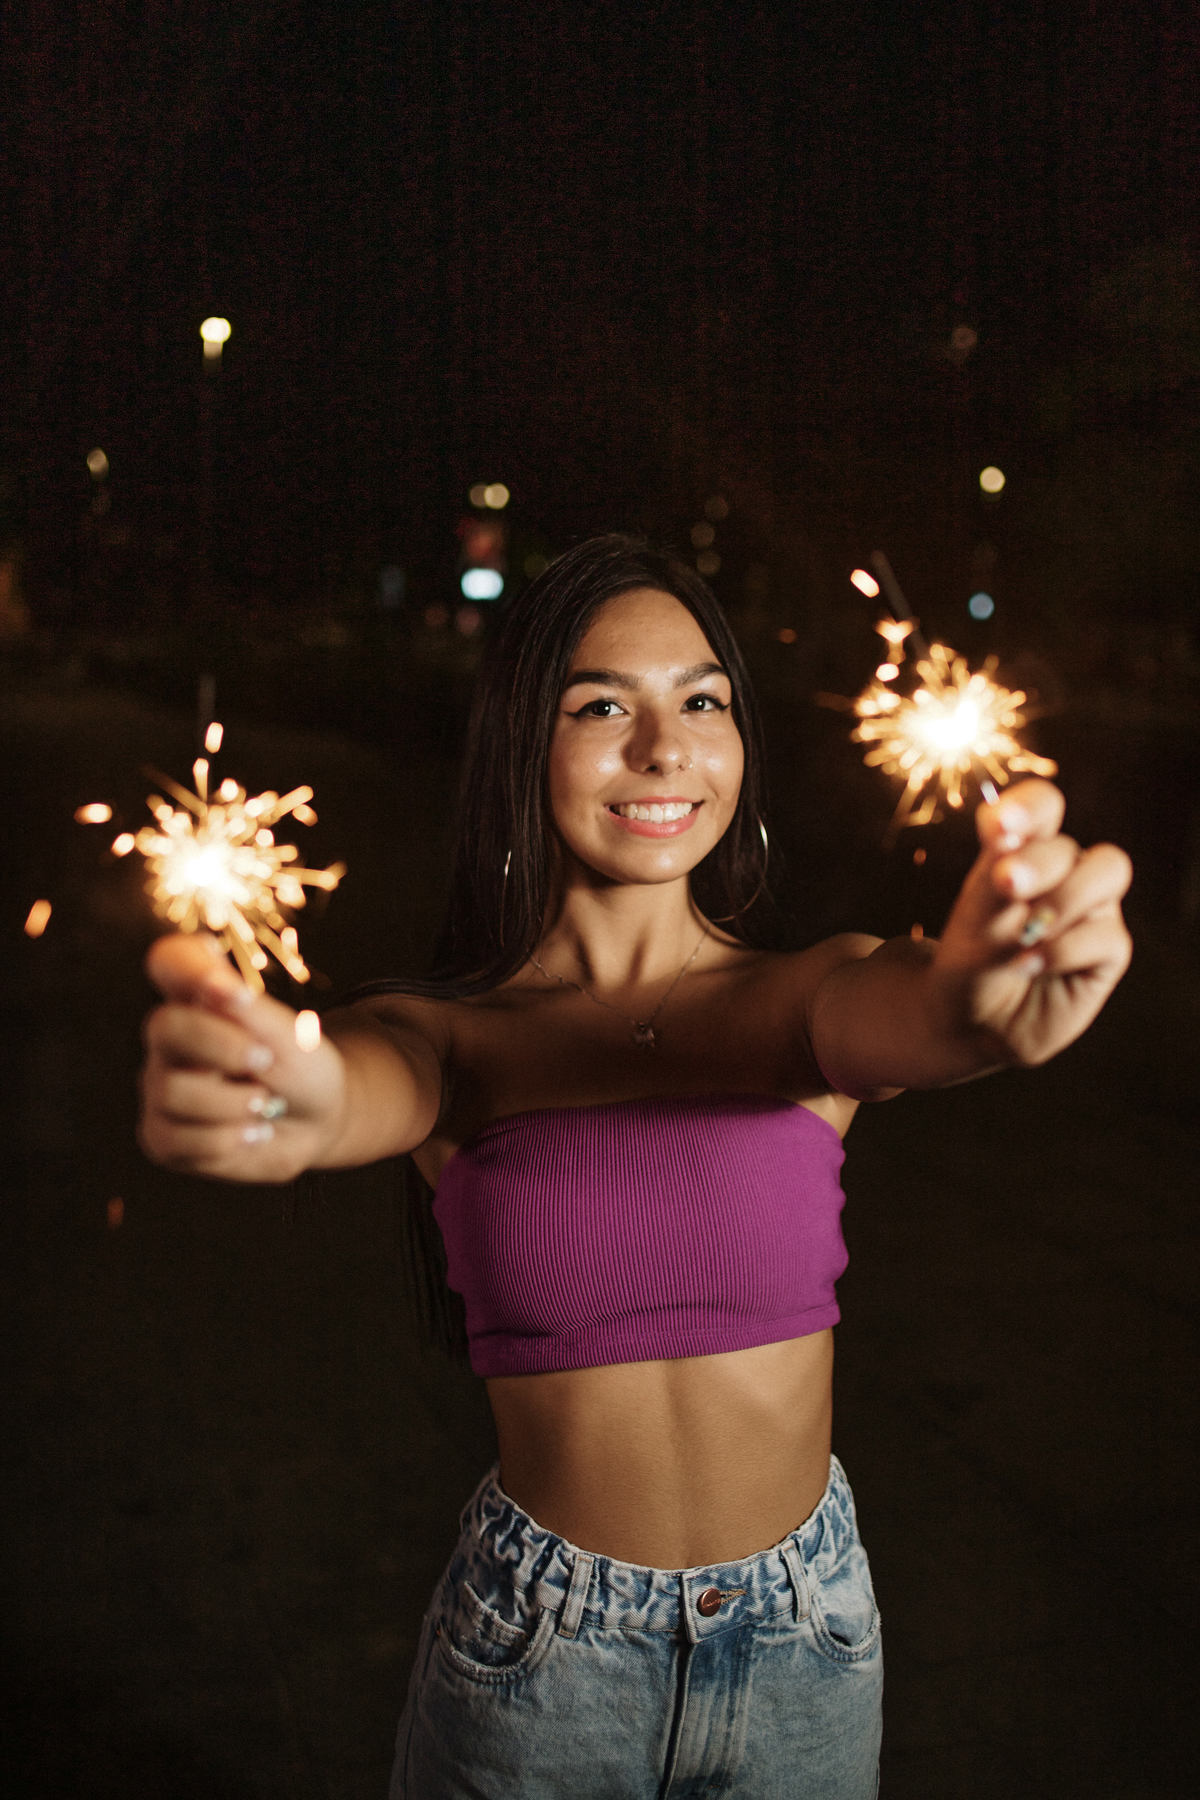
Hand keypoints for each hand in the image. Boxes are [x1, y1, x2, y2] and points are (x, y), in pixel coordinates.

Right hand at [139, 933, 347, 1181]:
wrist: (317, 1126)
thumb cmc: (302, 1070)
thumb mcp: (292, 1037)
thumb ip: (252, 1010)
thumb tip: (218, 986)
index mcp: (202, 1001)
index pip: (170, 962)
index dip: (185, 964)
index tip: (220, 979)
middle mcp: (173, 1041)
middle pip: (164, 1026)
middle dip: (223, 1047)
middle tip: (264, 1059)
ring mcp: (161, 1087)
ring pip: (172, 1091)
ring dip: (235, 1104)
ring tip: (263, 1104)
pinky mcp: (161, 1136)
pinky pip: (178, 1139)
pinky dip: (228, 1140)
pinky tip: (250, 1133)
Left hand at [932, 779, 1131, 1065]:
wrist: (971, 1022)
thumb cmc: (970, 962)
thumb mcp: (972, 920)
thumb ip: (993, 885)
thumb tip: (1011, 854)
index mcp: (1024, 851)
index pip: (1042, 807)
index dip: (1027, 806)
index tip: (999, 824)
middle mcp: (1064, 872)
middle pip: (1070, 845)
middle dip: (1038, 861)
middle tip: (1006, 882)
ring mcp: (1091, 909)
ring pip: (1107, 872)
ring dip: (1063, 898)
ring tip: (1025, 931)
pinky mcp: (1108, 951)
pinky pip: (1106, 935)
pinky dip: (1063, 949)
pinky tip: (1028, 965)